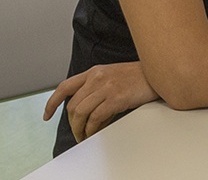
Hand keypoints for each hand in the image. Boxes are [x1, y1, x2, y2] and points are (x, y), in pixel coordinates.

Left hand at [43, 61, 158, 141]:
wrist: (159, 73)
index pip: (65, 87)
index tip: (47, 114)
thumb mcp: (113, 76)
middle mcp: (97, 78)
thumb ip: (97, 89)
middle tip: (77, 132)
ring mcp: (106, 87)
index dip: (52, 103)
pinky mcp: (116, 98)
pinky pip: (95, 117)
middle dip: (71, 124)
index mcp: (94, 72)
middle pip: (72, 105)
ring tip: (84, 135)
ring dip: (80, 129)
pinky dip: (92, 128)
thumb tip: (87, 112)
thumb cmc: (139, 77)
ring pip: (80, 112)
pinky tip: (95, 131)